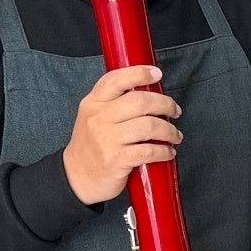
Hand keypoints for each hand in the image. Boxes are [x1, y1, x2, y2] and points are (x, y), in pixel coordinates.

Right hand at [62, 65, 181, 205]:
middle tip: (174, 111)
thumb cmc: (91, 145)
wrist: (76, 177)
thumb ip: (115, 103)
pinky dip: (164, 151)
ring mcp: (107, 139)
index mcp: (93, 103)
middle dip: (165, 104)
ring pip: (148, 126)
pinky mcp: (116, 160)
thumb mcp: (94, 117)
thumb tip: (150, 93)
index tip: (157, 74)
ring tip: (174, 136)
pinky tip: (168, 152)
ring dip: (169, 131)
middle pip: (139, 101)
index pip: (115, 80)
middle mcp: (98, 118)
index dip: (138, 73)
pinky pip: (148, 151)